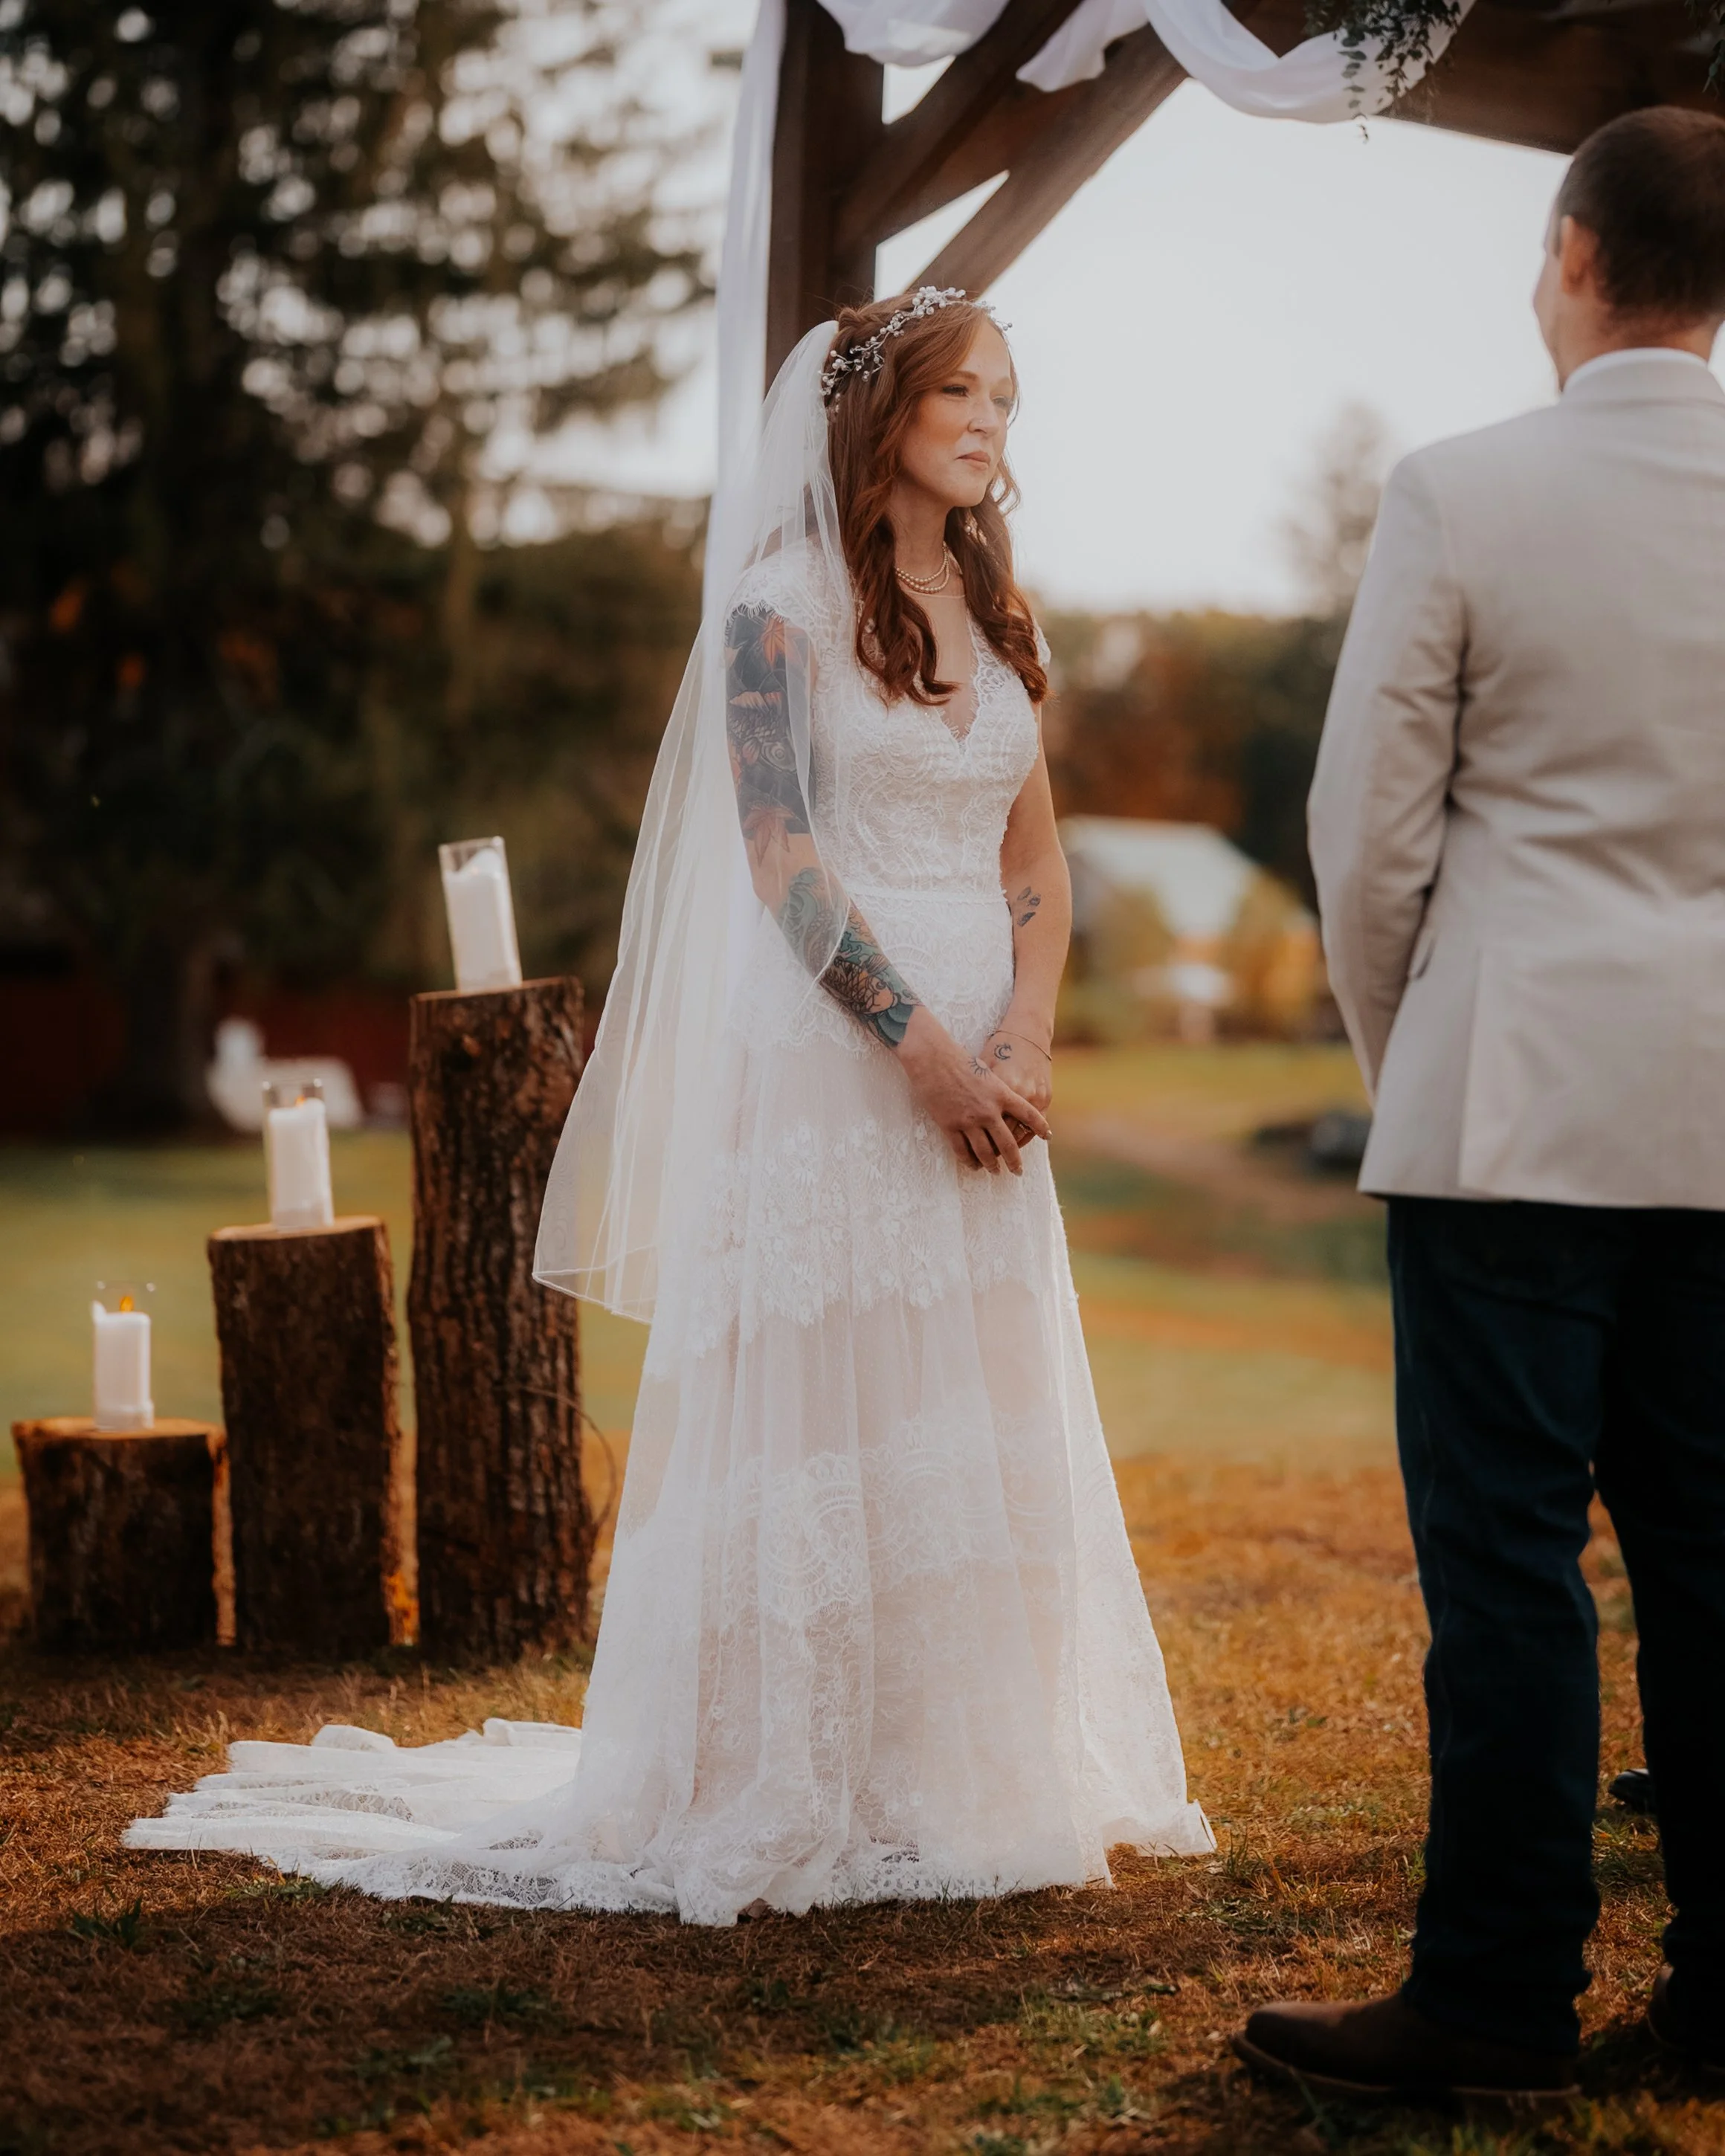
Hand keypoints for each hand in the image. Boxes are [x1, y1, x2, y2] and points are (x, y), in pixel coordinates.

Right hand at [897, 1006, 1050, 1173]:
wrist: (932, 1058)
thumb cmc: (959, 1059)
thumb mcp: (987, 1071)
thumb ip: (998, 1090)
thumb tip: (1007, 1105)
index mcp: (1001, 1094)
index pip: (1029, 1115)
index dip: (1040, 1127)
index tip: (1047, 1136)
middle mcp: (988, 1110)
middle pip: (1008, 1143)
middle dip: (1014, 1161)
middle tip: (1018, 1171)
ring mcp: (969, 1120)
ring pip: (985, 1152)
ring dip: (991, 1165)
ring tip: (995, 1171)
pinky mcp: (949, 1125)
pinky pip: (962, 1150)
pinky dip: (969, 1161)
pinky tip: (973, 1165)